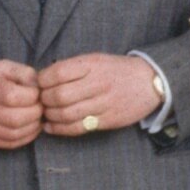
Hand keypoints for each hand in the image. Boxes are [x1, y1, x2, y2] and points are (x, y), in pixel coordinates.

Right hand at [0, 60, 42, 148]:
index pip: (14, 96)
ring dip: (34, 128)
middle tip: (43, 107)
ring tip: (39, 118)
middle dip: (37, 113)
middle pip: (16, 118)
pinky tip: (31, 129)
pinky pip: (7, 143)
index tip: (39, 93)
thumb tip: (42, 88)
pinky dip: (25, 138)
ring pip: (13, 134)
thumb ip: (24, 73)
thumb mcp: (0, 66)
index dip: (34, 96)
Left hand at [39, 53, 162, 135]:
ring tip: (47, 113)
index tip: (39, 84)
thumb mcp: (96, 60)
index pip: (57, 73)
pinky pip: (78, 128)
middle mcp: (99, 83)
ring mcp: (104, 103)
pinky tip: (51, 126)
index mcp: (93, 64)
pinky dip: (59, 129)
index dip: (42, 81)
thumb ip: (71, 68)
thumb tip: (41, 79)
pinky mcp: (108, 120)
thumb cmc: (117, 70)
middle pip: (59, 96)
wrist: (150, 82)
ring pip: (66, 114)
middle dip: (44, 100)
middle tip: (42, 101)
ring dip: (50, 116)